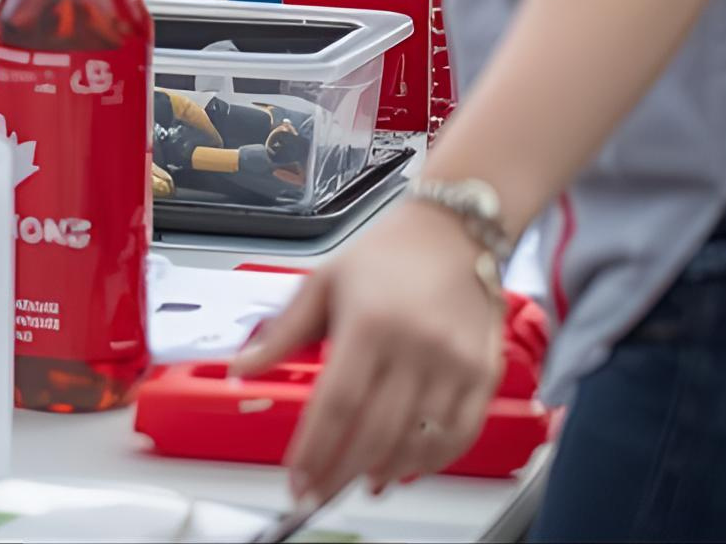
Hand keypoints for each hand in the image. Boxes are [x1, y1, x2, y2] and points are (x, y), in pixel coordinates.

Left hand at [233, 198, 504, 503]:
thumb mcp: (324, 282)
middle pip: (374, 432)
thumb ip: (282, 332)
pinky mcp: (484, 375)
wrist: (453, 232)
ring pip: (418, 442)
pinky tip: (407, 466)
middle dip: (341, 471)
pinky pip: (459, 435)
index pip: (337, 403)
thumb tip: (241, 368)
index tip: (298, 478)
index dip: (315, 449)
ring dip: (385, 471)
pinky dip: (432, 461)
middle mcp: (414, 346)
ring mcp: (454, 364)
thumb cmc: (385, 255)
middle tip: (320, 492)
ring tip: (359, 481)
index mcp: (369, 322)